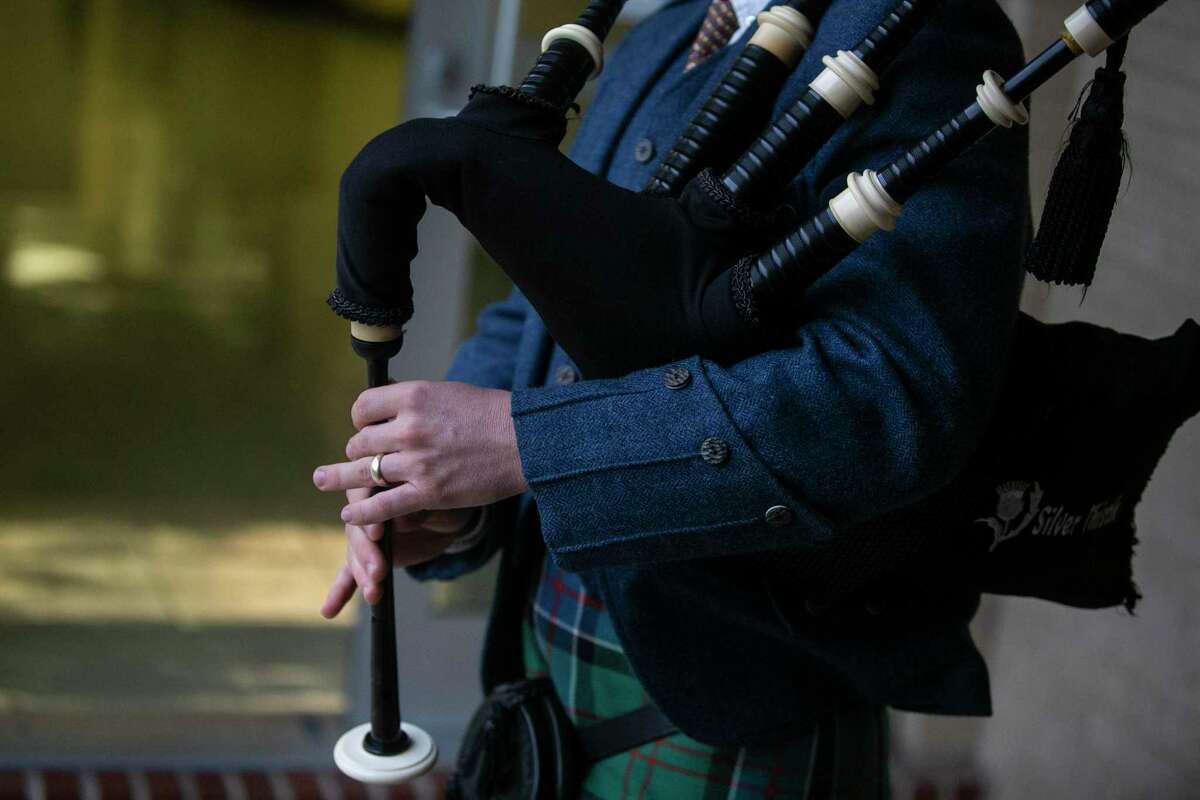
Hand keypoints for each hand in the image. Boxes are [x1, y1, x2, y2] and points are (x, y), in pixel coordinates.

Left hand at [312, 380, 527, 524]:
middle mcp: (409, 427)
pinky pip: (383, 505)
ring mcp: (417, 462)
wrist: (526, 441)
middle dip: (358, 451)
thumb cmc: (493, 415)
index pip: (363, 407)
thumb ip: (417, 401)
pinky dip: (362, 511)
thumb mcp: (450, 394)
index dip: (360, 420)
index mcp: (414, 396)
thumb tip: (390, 403)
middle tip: (360, 458)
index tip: (365, 428)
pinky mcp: (429, 492)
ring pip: (365, 472)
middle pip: (361, 442)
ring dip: (341, 478)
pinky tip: (349, 514)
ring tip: (323, 480)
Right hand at [320, 486, 479, 617]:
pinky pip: (350, 572)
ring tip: (373, 593)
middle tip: (378, 571)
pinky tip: (329, 611)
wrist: (448, 517)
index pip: (363, 496)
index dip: (366, 514)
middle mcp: (364, 509)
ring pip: (355, 554)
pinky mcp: (367, 556)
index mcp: (378, 486)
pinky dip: (340, 591)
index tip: (378, 534)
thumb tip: (403, 518)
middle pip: (355, 529)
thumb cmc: (443, 501)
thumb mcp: (439, 503)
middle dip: (366, 553)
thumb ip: (421, 508)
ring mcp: (363, 535)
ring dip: (362, 575)